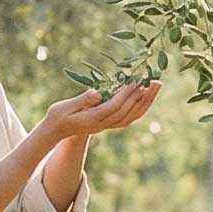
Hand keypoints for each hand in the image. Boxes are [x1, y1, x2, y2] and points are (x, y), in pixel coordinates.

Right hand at [41, 81, 161, 141]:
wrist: (56, 130)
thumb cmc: (58, 116)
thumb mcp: (65, 107)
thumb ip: (82, 100)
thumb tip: (97, 94)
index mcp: (93, 119)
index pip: (114, 106)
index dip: (126, 94)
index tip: (137, 82)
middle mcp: (103, 124)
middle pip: (128, 111)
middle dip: (143, 96)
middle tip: (156, 81)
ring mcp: (107, 125)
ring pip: (132, 116)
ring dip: (146, 101)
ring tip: (156, 86)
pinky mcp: (109, 123)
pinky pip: (129, 117)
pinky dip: (140, 107)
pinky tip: (146, 96)